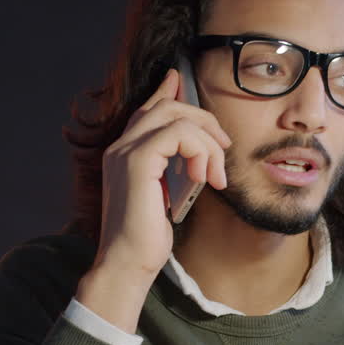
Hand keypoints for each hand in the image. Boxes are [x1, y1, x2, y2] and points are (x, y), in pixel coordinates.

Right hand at [77, 68, 229, 331]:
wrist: (127, 265)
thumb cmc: (146, 240)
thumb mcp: (164, 196)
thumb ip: (172, 168)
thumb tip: (193, 151)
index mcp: (123, 154)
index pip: (146, 110)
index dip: (166, 92)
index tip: (179, 80)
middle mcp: (119, 147)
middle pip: (165, 107)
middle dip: (203, 120)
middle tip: (224, 147)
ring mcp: (125, 152)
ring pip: (176, 117)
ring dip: (207, 142)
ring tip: (214, 175)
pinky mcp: (137, 162)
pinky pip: (177, 134)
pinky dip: (199, 151)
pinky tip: (203, 176)